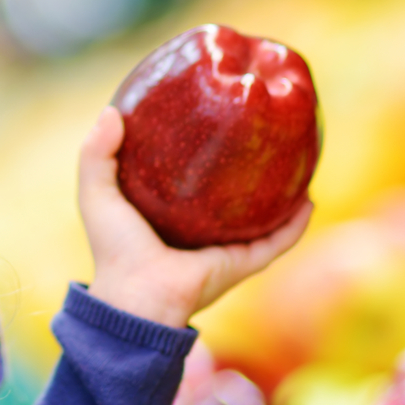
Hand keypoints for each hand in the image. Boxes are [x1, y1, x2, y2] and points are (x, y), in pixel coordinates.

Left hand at [78, 106, 312, 329]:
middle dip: (247, 173)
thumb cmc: (114, 248)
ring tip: (296, 163)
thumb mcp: (97, 193)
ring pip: (263, 219)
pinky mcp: (243, 263)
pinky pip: (278, 241)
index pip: (189, 182)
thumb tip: (112, 111)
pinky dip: (296, 225)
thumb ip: (96, 153)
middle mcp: (200, 233)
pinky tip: (309, 200)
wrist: (137, 294)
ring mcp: (225, 249)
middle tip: (261, 138)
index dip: (201, 155)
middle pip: (231, 198)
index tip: (213, 124)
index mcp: (169, 217)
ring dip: (282, 196)